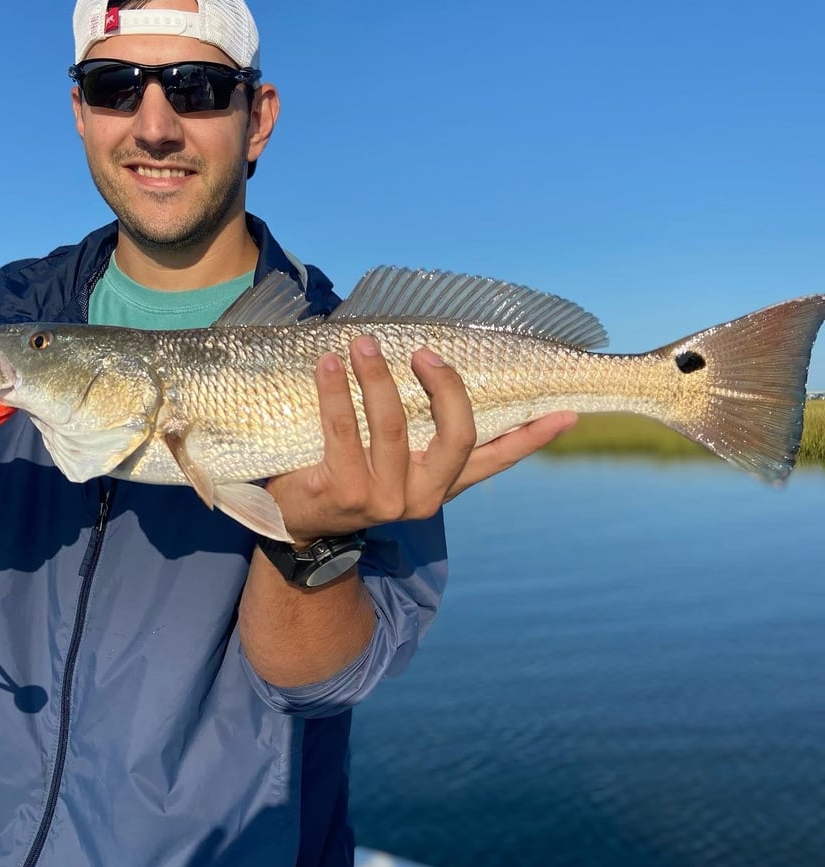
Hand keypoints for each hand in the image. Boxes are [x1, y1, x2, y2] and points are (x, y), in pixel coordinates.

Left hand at [265, 336, 575, 543]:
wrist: (299, 523)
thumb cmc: (348, 473)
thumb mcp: (394, 460)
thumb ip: (420, 430)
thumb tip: (434, 369)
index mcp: (441, 484)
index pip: (496, 459)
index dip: (532, 437)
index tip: (567, 413)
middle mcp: (422, 497)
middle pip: (456, 436)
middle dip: (446, 386)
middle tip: (425, 351)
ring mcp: (384, 499)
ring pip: (393, 425)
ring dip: (378, 375)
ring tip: (363, 342)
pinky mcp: (343, 494)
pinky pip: (342, 429)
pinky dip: (336, 390)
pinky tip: (328, 364)